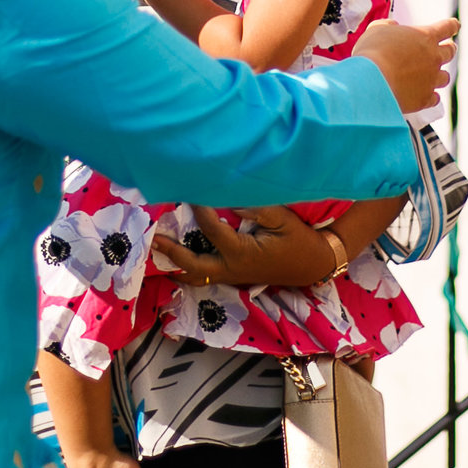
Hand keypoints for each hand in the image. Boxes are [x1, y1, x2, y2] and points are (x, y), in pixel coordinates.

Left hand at [152, 206, 334, 288]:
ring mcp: (231, 276)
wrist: (313, 264)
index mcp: (242, 253)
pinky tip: (176, 258)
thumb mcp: (283, 220)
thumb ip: (256, 208)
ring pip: (196, 277)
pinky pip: (204, 277)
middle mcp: (232, 269)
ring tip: (158, 250)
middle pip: (193, 266)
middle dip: (172, 252)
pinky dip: (188, 269)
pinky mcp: (233, 276)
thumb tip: (229, 198)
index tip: (190, 191)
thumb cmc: (299, 240)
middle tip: (154, 237)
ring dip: (176, 264)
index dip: (200, 208)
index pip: (212, 229)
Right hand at [352, 18, 457, 113]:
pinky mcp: (424, 99)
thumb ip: (388, 26)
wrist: (371, 81)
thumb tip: (393, 26)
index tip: (455, 25)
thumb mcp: (377, 29)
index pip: (447, 27)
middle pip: (450, 52)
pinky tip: (426, 95)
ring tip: (434, 75)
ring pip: (445, 77)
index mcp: (425, 37)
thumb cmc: (372, 52)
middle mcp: (434, 58)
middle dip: (449, 49)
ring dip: (440, 74)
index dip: (452, 26)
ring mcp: (431, 80)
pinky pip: (435, 98)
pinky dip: (431, 96)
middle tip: (448, 48)